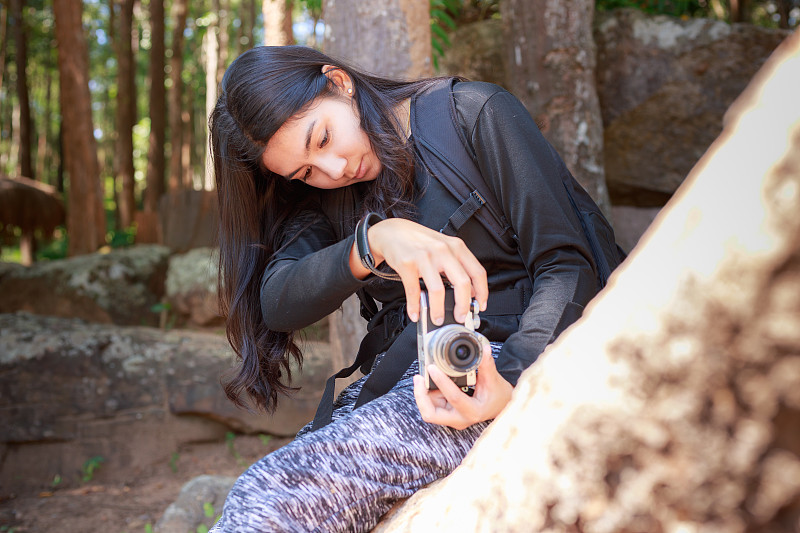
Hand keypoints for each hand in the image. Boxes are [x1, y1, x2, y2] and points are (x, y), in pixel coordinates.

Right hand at [360, 218, 487, 324]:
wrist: (392, 231)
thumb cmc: (419, 241)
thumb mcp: (444, 247)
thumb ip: (458, 265)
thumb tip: (470, 291)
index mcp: (456, 247)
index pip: (477, 272)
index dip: (482, 293)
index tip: (480, 306)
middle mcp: (443, 251)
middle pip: (462, 283)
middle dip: (463, 306)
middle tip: (460, 317)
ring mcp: (425, 257)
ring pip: (438, 290)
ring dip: (439, 310)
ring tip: (438, 319)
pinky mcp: (407, 264)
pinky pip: (414, 291)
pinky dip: (415, 306)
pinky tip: (415, 313)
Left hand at [412, 347, 512, 429]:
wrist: (500, 406)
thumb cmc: (497, 396)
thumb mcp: (493, 380)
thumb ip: (486, 365)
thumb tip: (483, 349)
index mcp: (472, 411)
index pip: (453, 397)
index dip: (441, 382)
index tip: (432, 368)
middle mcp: (460, 419)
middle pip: (431, 414)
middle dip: (421, 396)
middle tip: (419, 378)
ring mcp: (452, 418)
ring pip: (429, 410)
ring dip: (424, 393)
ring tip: (427, 375)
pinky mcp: (448, 414)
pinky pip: (432, 405)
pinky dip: (429, 393)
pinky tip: (433, 381)